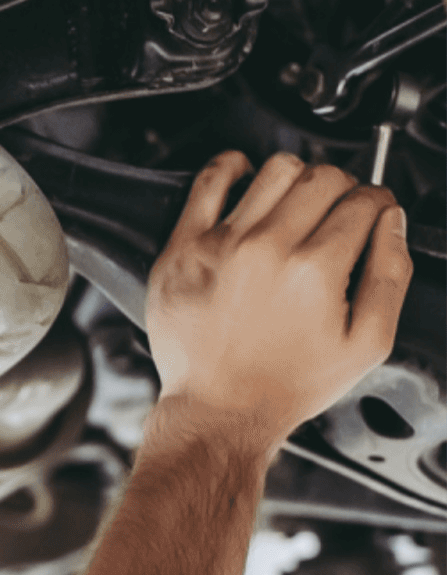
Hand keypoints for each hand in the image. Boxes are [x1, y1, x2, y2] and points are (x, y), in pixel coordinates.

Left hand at [146, 151, 412, 454]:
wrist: (218, 408)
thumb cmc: (287, 383)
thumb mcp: (367, 343)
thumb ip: (390, 275)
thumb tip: (391, 221)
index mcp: (315, 270)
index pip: (363, 202)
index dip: (377, 202)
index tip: (372, 211)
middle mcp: (267, 248)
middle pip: (323, 178)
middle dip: (344, 187)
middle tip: (339, 209)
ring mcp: (220, 243)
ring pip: (274, 170)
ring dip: (297, 176)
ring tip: (297, 200)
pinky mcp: (183, 246)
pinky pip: (208, 181)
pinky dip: (232, 166)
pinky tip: (244, 175)